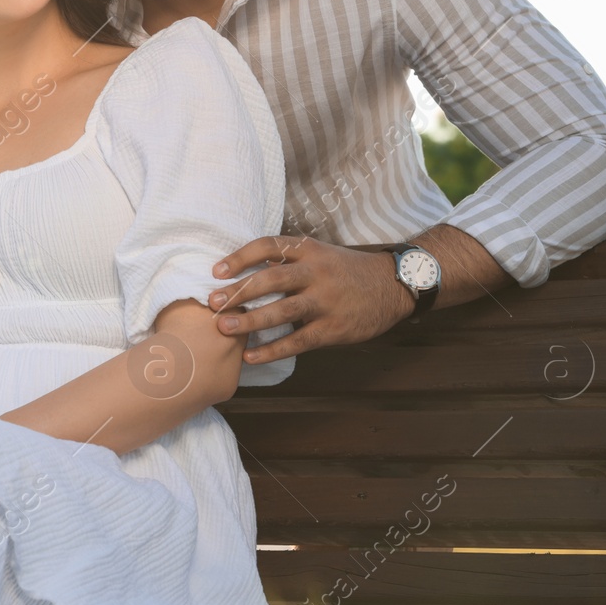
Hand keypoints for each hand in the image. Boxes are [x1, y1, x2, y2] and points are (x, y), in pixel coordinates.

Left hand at [207, 236, 413, 363]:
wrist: (392, 287)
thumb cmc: (346, 271)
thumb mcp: (320, 254)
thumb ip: (289, 262)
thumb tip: (244, 273)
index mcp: (309, 251)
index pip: (269, 247)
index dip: (240, 257)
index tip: (217, 271)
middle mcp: (316, 273)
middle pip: (271, 279)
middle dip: (239, 292)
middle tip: (212, 302)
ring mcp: (325, 301)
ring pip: (282, 310)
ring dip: (250, 321)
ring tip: (224, 328)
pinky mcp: (333, 328)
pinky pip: (298, 340)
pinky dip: (272, 349)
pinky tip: (250, 357)